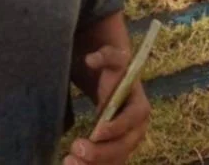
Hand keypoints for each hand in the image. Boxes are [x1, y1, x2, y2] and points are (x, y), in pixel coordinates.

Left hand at [64, 46, 150, 163]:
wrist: (112, 86)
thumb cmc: (112, 72)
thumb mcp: (111, 59)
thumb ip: (105, 55)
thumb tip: (91, 58)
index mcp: (140, 107)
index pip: (131, 120)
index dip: (115, 127)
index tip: (95, 131)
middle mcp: (136, 130)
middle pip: (122, 147)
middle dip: (100, 153)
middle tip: (75, 148)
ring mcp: (125, 145)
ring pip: (113, 161)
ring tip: (68, 161)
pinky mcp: (113, 154)